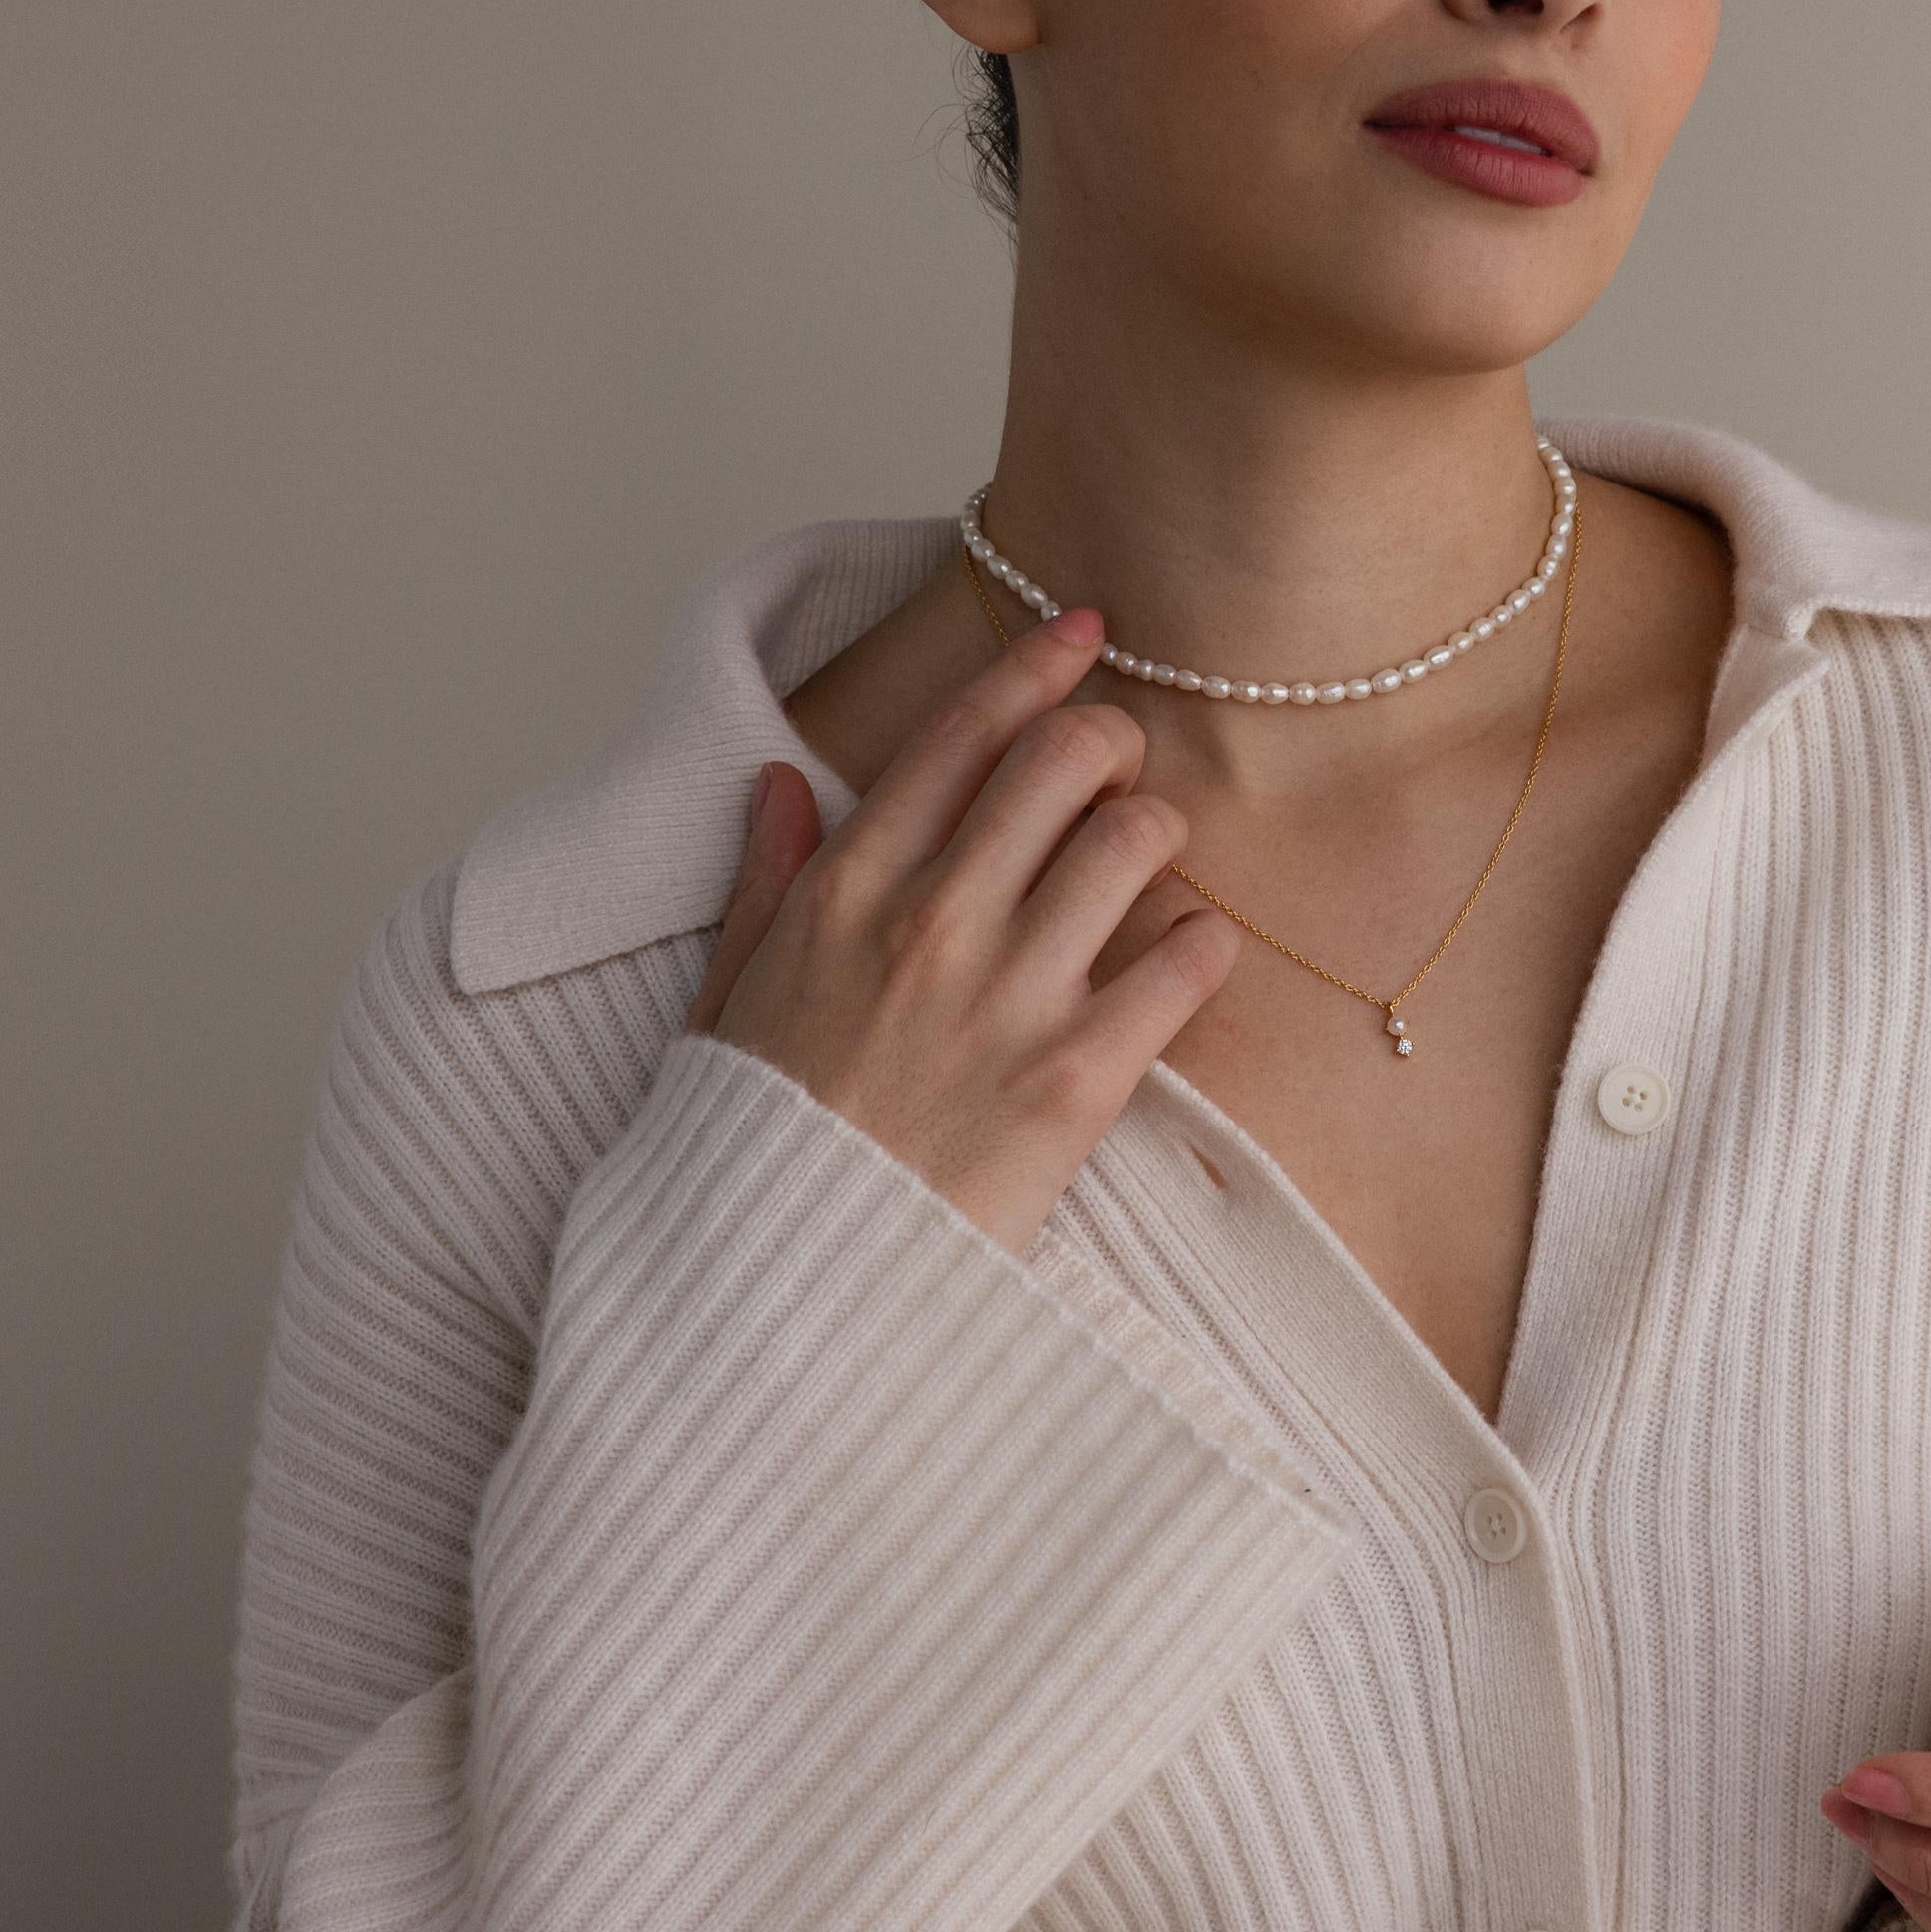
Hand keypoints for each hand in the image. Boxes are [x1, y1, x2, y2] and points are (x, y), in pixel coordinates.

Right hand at [682, 605, 1243, 1256]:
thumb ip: (764, 883)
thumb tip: (775, 781)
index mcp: (845, 893)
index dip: (1034, 666)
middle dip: (1109, 736)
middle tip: (1120, 758)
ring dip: (1156, 831)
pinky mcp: (1076, 1083)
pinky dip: (1205, 944)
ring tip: (1145, 864)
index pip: (960, 735)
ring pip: (1134, 838)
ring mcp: (1008, 999)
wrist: (770, 1300)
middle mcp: (931, 923)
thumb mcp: (724, 1002)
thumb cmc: (752, 1153)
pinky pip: (1186, 963)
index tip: (1083, 631)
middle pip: (1063, 759)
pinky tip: (1189, 955)